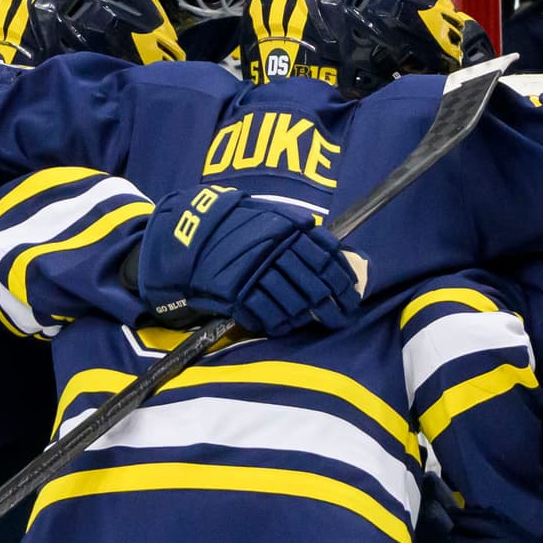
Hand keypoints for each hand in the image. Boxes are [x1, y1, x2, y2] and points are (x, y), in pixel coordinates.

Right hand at [136, 185, 363, 335]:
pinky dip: (279, 323)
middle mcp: (275, 251)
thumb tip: (335, 255)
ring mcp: (255, 273)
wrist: (189, 235)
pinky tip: (286, 326)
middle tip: (342, 318)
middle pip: (314, 284)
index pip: (326, 257)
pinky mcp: (237, 293)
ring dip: (308, 316)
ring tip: (317, 324)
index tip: (352, 294)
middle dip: (332, 305)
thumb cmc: (234, 226)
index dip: (343, 279)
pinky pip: (266, 314)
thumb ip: (300, 232)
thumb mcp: (270, 217)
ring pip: (293, 302)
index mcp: (286, 229)